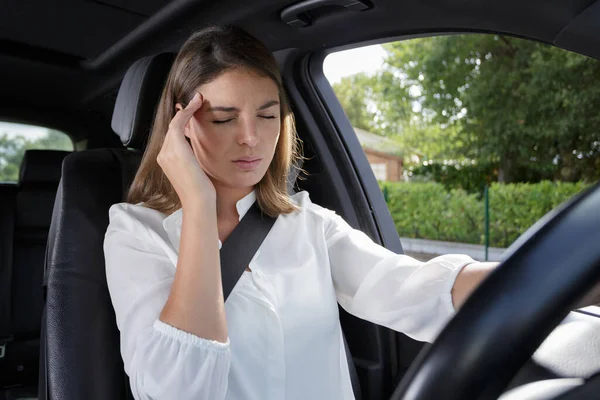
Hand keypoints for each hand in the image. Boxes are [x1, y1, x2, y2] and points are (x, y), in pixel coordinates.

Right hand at [157, 92, 215, 209]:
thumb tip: (199, 149)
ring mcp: (167, 151)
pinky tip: (197, 104)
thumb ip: (192, 158)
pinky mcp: (175, 148)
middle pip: (173, 127)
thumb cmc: (201, 190)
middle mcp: (163, 154)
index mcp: (166, 160)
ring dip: (187, 110)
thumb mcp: (195, 171)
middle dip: (184, 113)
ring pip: (175, 123)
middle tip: (196, 100)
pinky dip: (187, 111)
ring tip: (198, 100)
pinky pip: (178, 123)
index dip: (182, 121)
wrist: (198, 201)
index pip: (173, 135)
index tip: (192, 111)